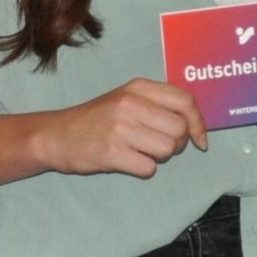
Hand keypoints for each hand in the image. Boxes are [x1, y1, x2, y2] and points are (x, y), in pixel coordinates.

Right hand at [38, 77, 207, 177]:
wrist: (57, 135)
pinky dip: (143, 169)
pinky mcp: (111, 153)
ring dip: (159, 157)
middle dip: (176, 144)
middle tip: (158, 145)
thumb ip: (159, 104)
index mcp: (138, 87)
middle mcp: (131, 104)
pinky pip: (149, 167)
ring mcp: (120, 128)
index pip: (185, 101)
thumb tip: (195, 125)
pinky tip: (127, 161)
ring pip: (167, 150)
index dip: (198, 123)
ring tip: (139, 151)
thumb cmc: (99, 118)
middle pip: (179, 129)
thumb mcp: (127, 98)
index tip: (199, 139)